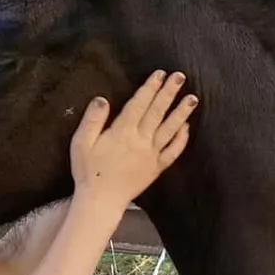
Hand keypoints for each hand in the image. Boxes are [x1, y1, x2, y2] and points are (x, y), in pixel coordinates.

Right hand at [70, 71, 194, 209]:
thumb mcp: (81, 142)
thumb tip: (102, 99)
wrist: (101, 200)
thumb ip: (92, 119)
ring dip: (181, 113)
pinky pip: (172, 152)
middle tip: (180, 77)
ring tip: (192, 98)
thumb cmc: (88, 171)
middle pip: (157, 112)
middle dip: (169, 93)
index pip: (139, 104)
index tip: (160, 74)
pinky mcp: (156, 167)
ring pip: (170, 129)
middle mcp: (141, 140)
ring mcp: (151, 154)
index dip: (150, 87)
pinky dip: (181, 139)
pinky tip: (187, 128)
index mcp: (122, 131)